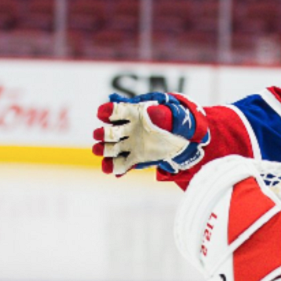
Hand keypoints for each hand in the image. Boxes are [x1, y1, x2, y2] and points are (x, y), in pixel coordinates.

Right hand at [92, 92, 209, 175]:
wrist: (181, 140)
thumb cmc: (175, 123)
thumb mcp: (173, 115)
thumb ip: (162, 114)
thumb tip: (152, 113)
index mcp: (135, 114)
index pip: (118, 111)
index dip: (109, 111)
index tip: (102, 113)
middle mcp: (128, 130)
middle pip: (110, 132)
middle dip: (103, 133)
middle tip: (99, 134)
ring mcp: (130, 145)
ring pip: (112, 148)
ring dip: (104, 150)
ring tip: (98, 150)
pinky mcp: (135, 158)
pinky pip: (122, 163)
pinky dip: (116, 167)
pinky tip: (111, 169)